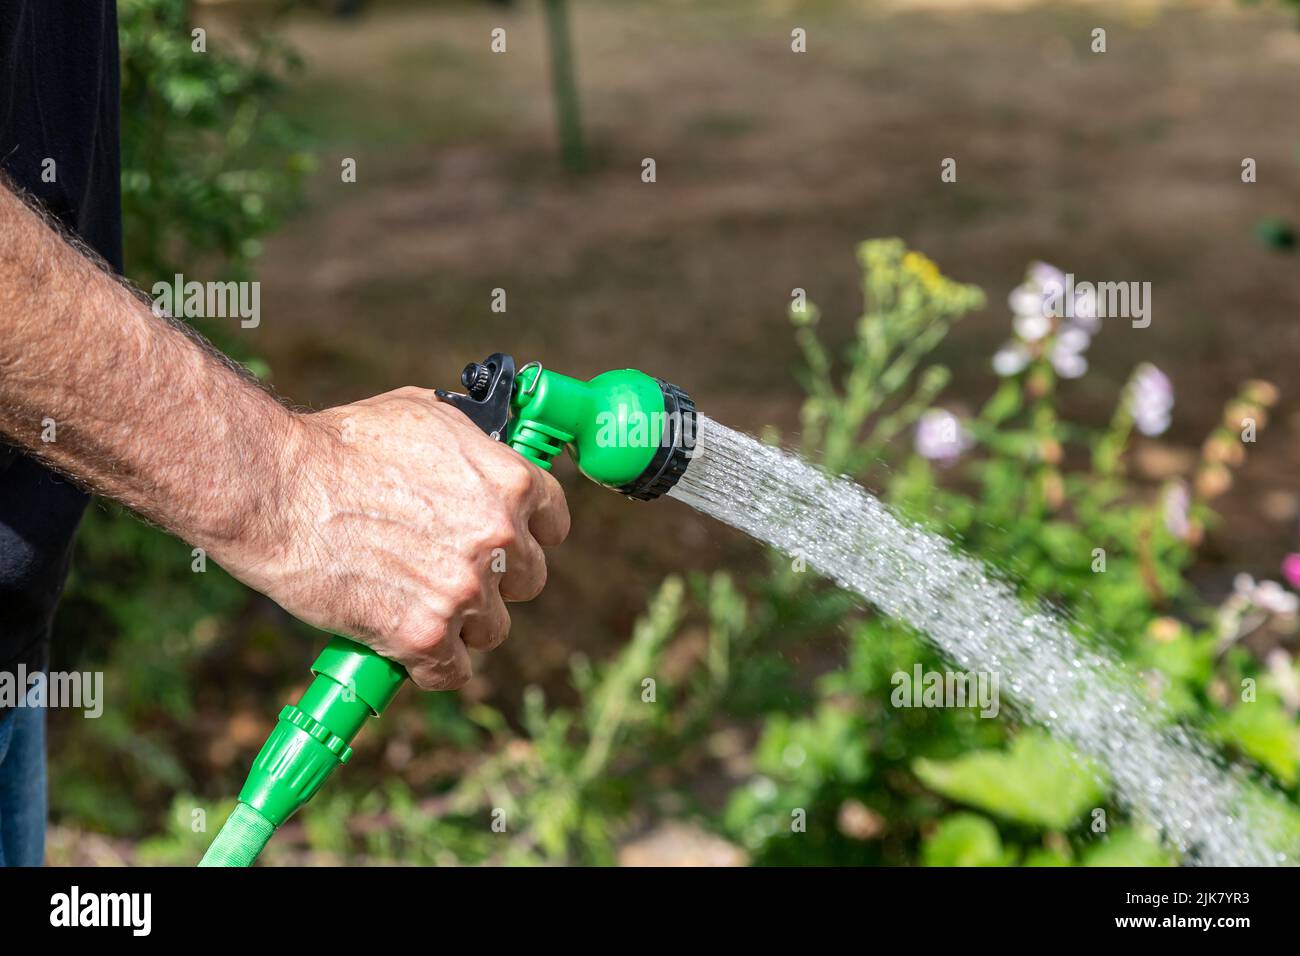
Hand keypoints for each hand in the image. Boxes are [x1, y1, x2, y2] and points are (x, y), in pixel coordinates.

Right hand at [220, 387, 569, 689]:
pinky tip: (403, 645)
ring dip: (460, 623)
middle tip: (448, 572)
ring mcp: (466, 590)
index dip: (528, 533)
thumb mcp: (425, 415)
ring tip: (415, 603)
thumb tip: (489, 449)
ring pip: (491, 628)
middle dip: (495, 579)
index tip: (508, 542)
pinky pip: (451, 671)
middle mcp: (501, 538)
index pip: (554, 523)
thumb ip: (472, 443)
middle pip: (527, 580)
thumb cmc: (341, 443)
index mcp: (511, 483)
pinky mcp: (426, 636)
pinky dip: (429, 665)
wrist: (278, 489)